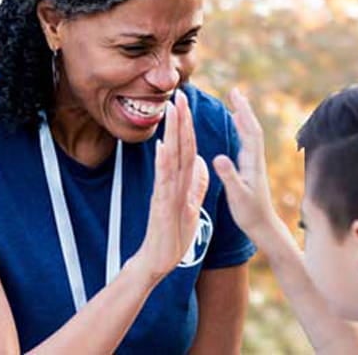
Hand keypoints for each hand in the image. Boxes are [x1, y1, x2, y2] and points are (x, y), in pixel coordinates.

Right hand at [135, 89, 208, 281]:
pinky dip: (163, 164)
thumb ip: (195, 184)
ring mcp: (164, 192)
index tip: (187, 105)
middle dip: (179, 121)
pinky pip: (163, 181)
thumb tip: (201, 163)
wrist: (156, 261)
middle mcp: (170, 182)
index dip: (187, 127)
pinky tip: (163, 147)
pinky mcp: (161, 205)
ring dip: (171, 134)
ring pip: (169, 158)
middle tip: (178, 96)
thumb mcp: (190, 206)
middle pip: (177, 147)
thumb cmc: (171, 235)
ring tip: (172, 112)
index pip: (185, 149)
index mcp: (179, 182)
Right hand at [212, 88, 277, 240]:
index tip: (235, 97)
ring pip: (250, 133)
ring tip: (235, 101)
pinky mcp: (250, 167)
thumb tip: (219, 156)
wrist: (263, 226)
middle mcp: (255, 159)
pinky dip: (242, 128)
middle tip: (235, 91)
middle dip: (244, 108)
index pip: (250, 132)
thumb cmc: (250, 213)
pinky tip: (237, 124)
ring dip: (243, 116)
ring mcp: (254, 163)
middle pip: (252, 127)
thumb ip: (229, 176)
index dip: (244, 113)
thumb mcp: (237, 195)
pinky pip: (246, 141)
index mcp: (252, 163)